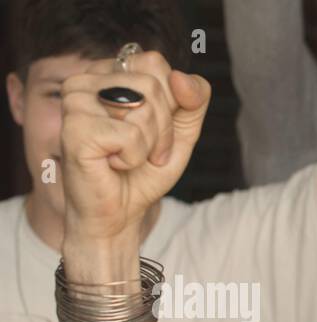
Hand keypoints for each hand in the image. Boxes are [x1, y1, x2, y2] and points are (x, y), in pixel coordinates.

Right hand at [59, 51, 210, 281]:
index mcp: (109, 73)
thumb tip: (181, 78)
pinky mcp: (74, 128)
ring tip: (128, 157)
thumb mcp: (182, 134)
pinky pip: (131, 135)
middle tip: (145, 152)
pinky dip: (133, 158)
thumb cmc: (144, 172)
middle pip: (153, 85)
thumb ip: (193, 101)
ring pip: (143, 106)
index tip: (156, 131)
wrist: (119, 214)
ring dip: (150, 144)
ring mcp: (75, 101)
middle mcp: (86, 79)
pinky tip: (112, 164)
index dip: (170, 104)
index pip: (156, 64)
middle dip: (163, 129)